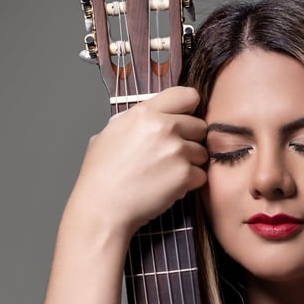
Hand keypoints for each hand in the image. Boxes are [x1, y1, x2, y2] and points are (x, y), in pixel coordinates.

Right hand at [68, 86, 207, 241]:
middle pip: (200, 126)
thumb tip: (150, 117)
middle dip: (191, 140)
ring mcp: (177, 151)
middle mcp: (164, 127)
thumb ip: (135, 120)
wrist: (103, 208)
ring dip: (190, 164)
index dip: (189, 108)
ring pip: (202, 152)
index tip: (185, 119)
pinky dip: (189, 184)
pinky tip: (168, 187)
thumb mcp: (109, 133)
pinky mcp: (185, 175)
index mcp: (145, 113)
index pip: (186, 95)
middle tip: (172, 155)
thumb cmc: (101, 175)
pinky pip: (201, 175)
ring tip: (167, 173)